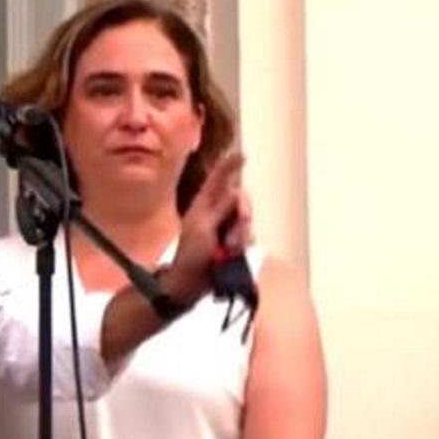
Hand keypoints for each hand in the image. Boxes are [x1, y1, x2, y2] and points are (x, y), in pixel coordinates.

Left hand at [162, 151, 250, 303]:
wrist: (190, 284)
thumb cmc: (191, 255)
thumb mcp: (204, 228)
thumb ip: (221, 209)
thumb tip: (234, 190)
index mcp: (203, 206)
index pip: (218, 180)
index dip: (229, 167)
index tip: (242, 154)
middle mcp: (215, 213)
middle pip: (240, 200)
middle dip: (243, 212)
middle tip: (242, 220)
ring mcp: (224, 228)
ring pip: (245, 221)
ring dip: (241, 234)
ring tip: (229, 248)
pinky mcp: (232, 243)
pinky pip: (248, 237)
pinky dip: (243, 244)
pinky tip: (234, 254)